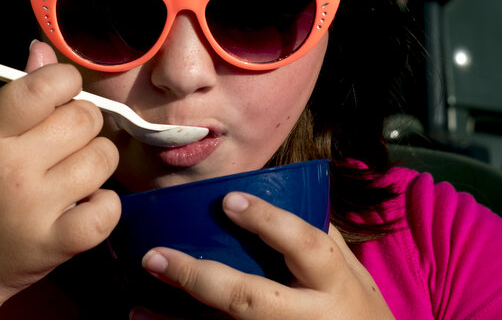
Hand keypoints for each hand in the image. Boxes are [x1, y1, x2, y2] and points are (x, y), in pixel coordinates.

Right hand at [0, 41, 121, 309]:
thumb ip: (19, 94)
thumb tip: (44, 49)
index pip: (45, 85)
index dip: (66, 81)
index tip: (63, 93)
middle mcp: (13, 168)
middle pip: (85, 118)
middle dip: (84, 122)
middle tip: (65, 140)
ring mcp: (37, 208)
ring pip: (104, 157)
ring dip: (96, 160)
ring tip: (72, 171)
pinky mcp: (58, 243)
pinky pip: (110, 207)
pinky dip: (105, 204)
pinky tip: (84, 202)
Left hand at [131, 192, 393, 319]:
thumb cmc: (363, 313)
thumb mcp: (354, 275)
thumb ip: (322, 241)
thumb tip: (284, 194)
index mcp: (333, 284)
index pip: (304, 245)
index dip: (268, 221)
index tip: (229, 198)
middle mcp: (308, 317)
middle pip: (250, 298)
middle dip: (200, 278)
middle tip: (156, 256)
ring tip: (138, 309)